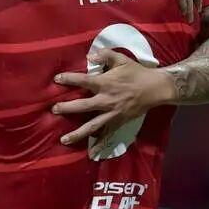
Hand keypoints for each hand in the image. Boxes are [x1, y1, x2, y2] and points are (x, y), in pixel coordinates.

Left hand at [52, 49, 174, 154]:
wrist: (155, 88)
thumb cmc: (136, 73)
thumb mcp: (121, 59)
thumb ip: (104, 55)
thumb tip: (89, 56)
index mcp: (105, 83)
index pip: (83, 81)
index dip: (69, 79)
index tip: (56, 80)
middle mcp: (106, 100)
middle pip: (83, 105)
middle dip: (67, 108)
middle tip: (54, 110)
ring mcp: (112, 114)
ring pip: (92, 125)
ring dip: (77, 133)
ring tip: (64, 140)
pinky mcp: (119, 122)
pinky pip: (107, 135)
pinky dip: (99, 145)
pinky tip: (91, 153)